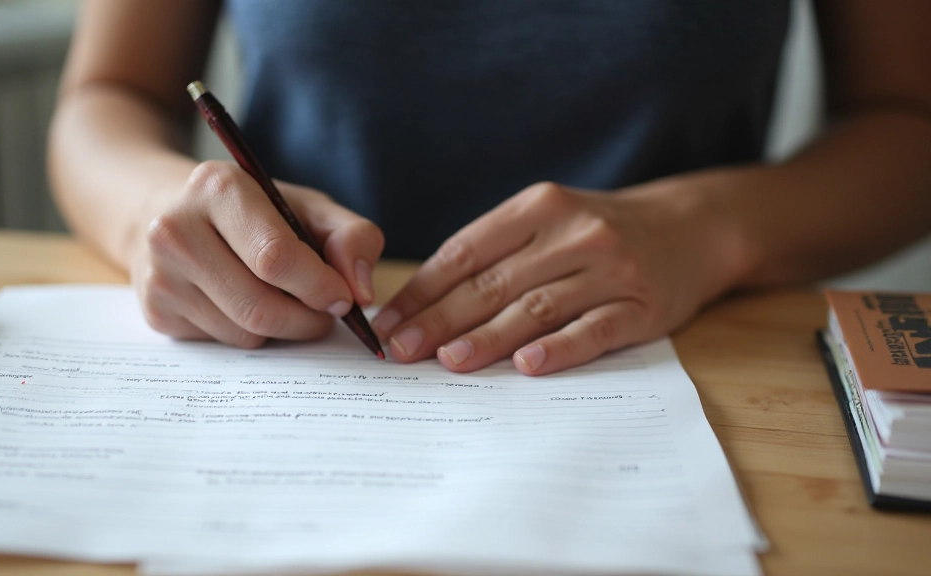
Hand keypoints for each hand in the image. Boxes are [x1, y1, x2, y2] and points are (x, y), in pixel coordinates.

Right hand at [131, 160, 383, 346]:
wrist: (173, 212)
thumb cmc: (254, 212)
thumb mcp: (308, 207)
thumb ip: (351, 236)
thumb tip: (361, 291)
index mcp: (216, 188)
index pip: (275, 256)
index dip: (319, 286)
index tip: (343, 297)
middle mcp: (174, 229)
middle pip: (260, 305)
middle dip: (307, 318)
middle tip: (325, 312)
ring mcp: (158, 274)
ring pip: (243, 332)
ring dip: (282, 329)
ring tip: (289, 302)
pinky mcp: (155, 311)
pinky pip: (223, 343)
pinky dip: (251, 333)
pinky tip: (247, 303)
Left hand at [371, 181, 740, 374]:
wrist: (691, 227)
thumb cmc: (599, 231)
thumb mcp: (548, 220)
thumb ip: (495, 253)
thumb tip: (423, 303)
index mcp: (538, 206)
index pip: (466, 251)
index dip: (423, 289)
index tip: (388, 321)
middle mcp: (574, 232)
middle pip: (493, 282)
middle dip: (440, 319)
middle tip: (401, 350)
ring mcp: (611, 269)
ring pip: (536, 307)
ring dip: (487, 337)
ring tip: (448, 361)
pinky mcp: (641, 307)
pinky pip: (593, 330)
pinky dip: (559, 349)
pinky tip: (526, 365)